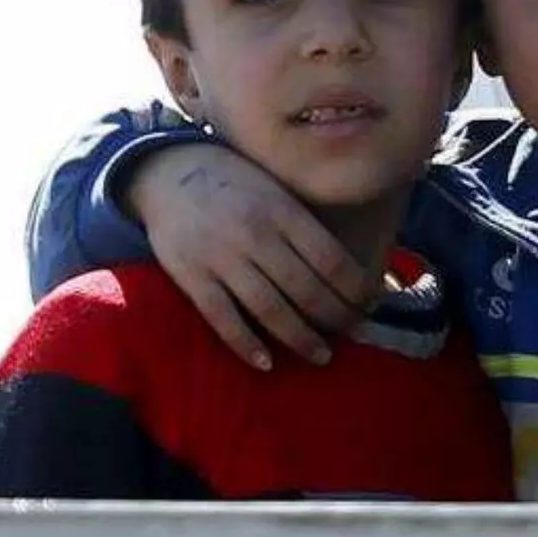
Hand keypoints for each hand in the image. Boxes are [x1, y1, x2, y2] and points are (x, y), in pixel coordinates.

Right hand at [125, 144, 380, 368]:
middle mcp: (256, 234)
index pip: (332, 259)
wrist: (168, 173)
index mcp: (283, 210)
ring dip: (300, 337)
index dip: (356, 289)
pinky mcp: (191, 276)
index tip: (369, 305)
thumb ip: (304, 224)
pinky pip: (223, 318)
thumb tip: (348, 268)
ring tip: (321, 355)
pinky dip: (246, 344)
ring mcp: (222, 257)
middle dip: (336, 318)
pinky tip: (266, 363)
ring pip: (270, 309)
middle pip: (306, 289)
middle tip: (352, 334)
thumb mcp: (276, 188)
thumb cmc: (234, 183)